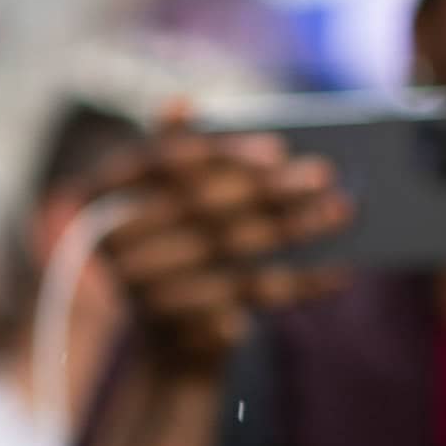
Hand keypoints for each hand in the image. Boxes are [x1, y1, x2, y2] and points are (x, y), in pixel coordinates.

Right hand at [94, 111, 353, 373]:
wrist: (169, 341)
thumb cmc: (175, 243)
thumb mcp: (170, 196)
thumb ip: (178, 151)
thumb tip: (177, 104)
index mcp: (103, 196)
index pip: (161, 163)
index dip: (221, 154)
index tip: (277, 148)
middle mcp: (114, 244)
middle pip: (202, 207)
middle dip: (269, 190)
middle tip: (324, 173)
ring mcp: (143, 289)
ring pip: (230, 251)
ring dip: (293, 230)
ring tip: (342, 210)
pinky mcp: (179, 328)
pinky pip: (249, 300)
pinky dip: (299, 284)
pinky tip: (339, 270)